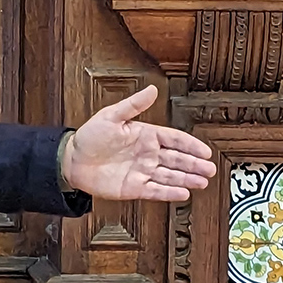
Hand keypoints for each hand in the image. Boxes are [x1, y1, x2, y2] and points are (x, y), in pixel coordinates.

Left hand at [61, 84, 216, 201]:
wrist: (72, 160)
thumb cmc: (89, 137)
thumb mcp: (111, 116)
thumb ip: (133, 105)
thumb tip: (152, 89)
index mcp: (145, 135)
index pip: (174, 139)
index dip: (191, 145)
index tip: (205, 151)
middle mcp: (147, 154)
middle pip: (177, 159)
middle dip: (194, 164)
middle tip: (210, 169)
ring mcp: (142, 171)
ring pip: (170, 176)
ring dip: (187, 179)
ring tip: (203, 182)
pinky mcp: (134, 187)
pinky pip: (156, 190)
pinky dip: (169, 193)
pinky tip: (183, 193)